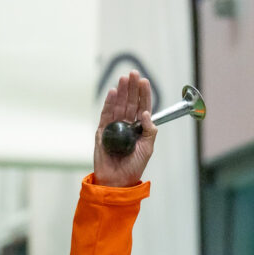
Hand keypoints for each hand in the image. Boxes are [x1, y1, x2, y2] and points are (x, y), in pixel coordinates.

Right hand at [93, 71, 157, 186]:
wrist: (117, 181)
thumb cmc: (134, 167)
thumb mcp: (147, 149)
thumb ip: (150, 132)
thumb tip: (146, 113)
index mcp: (138, 129)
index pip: (142, 107)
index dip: (143, 94)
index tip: (145, 82)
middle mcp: (126, 125)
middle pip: (130, 102)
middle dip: (132, 88)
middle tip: (134, 73)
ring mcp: (114, 127)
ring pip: (118, 105)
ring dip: (121, 91)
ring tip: (124, 79)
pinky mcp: (102, 131)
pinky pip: (106, 114)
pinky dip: (109, 103)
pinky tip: (113, 92)